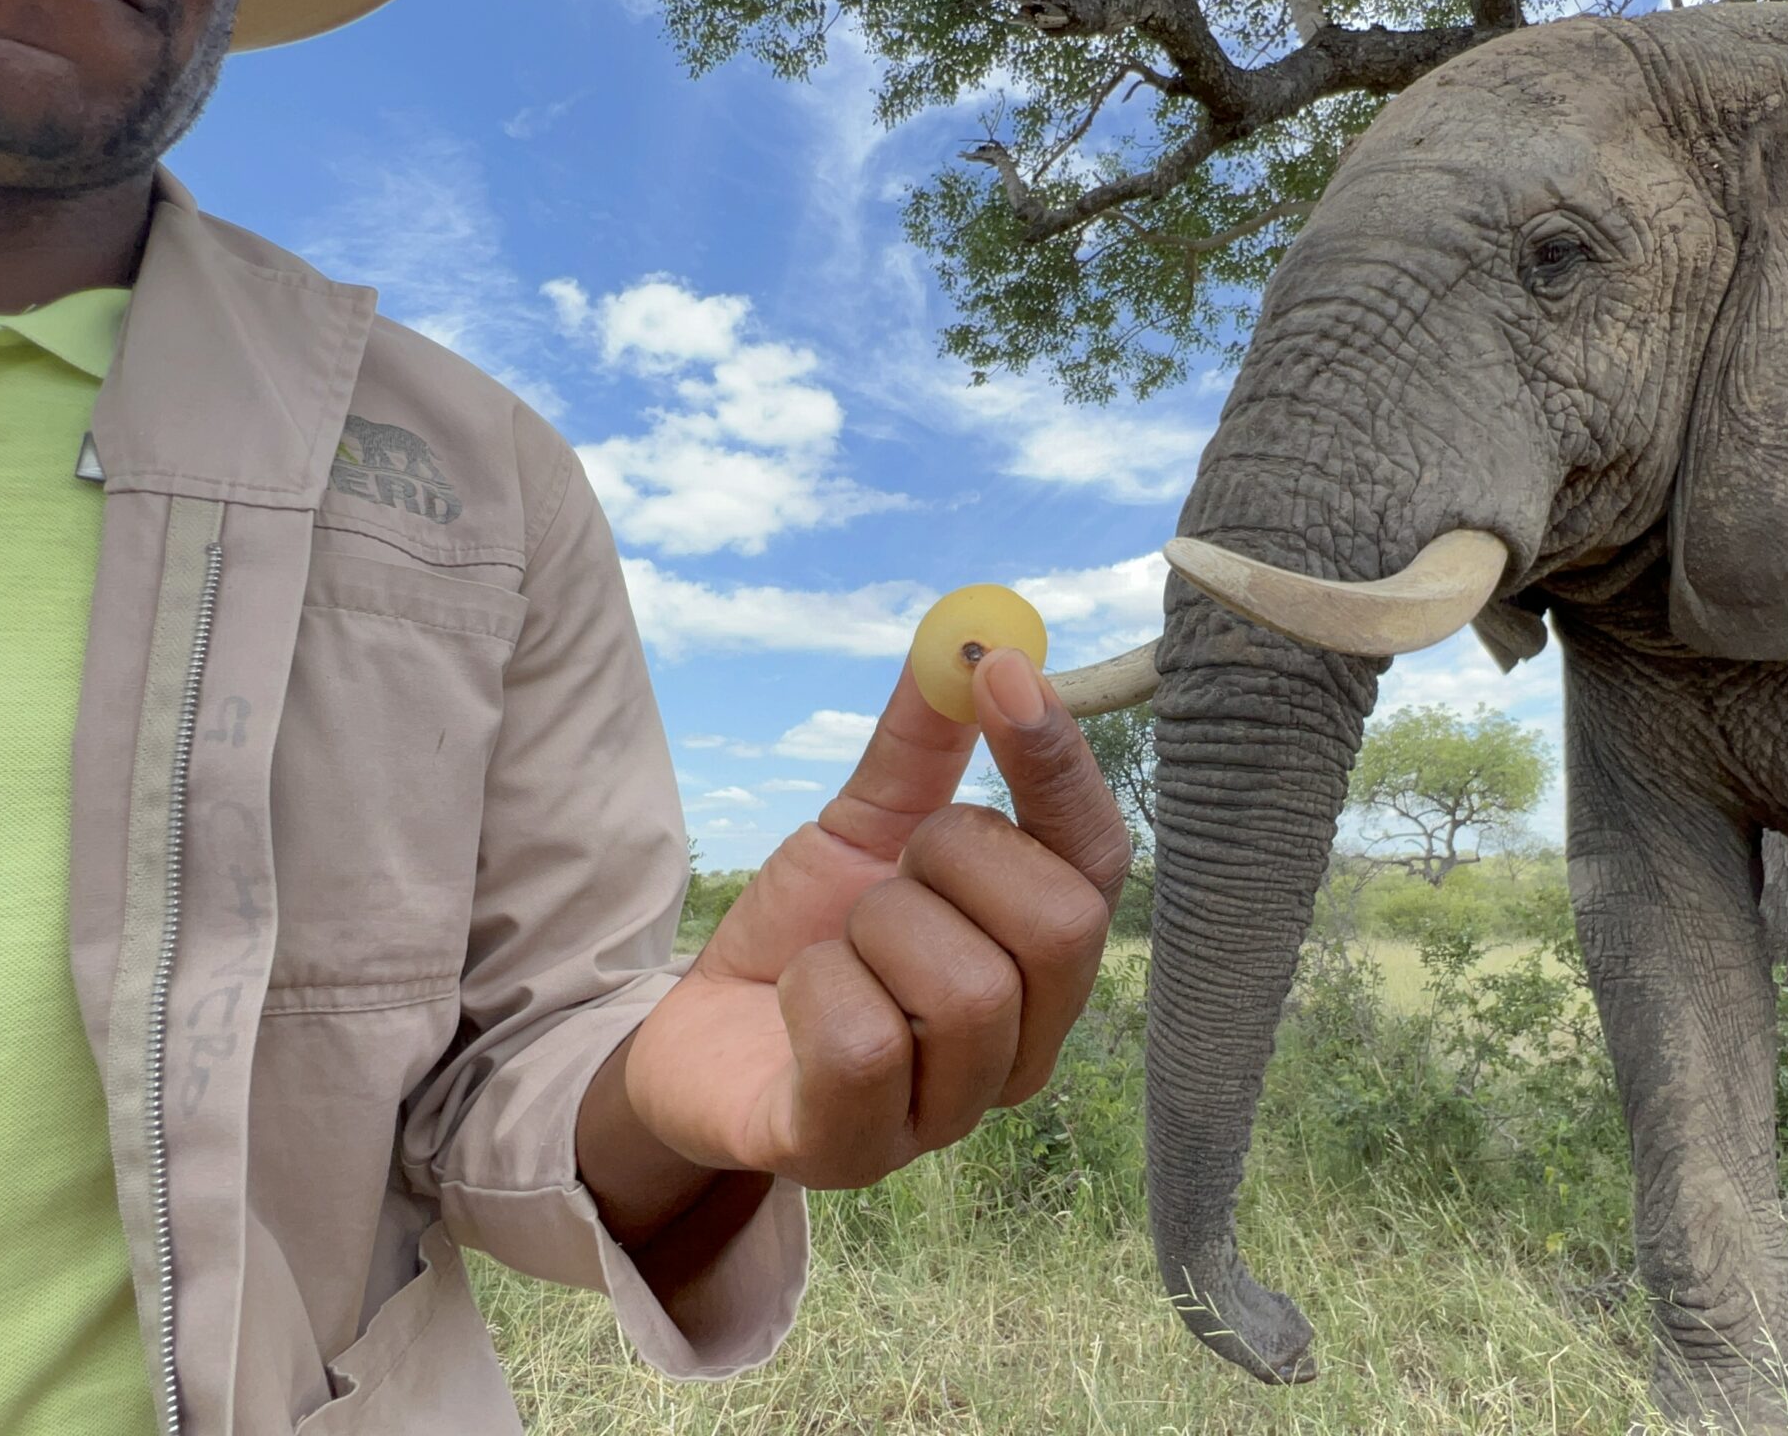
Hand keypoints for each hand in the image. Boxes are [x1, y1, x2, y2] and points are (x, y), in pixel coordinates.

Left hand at [623, 648, 1131, 1188]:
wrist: (688, 1041)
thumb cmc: (801, 940)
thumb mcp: (860, 831)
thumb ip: (921, 747)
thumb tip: (971, 634)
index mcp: (1040, 963)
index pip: (1099, 860)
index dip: (1059, 763)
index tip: (998, 670)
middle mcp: (1023, 1047)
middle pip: (1061, 926)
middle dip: (956, 860)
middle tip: (890, 871)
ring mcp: (949, 1113)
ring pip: (964, 988)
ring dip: (872, 933)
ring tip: (836, 947)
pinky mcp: (858, 1153)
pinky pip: (864, 1048)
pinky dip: (814, 991)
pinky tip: (795, 999)